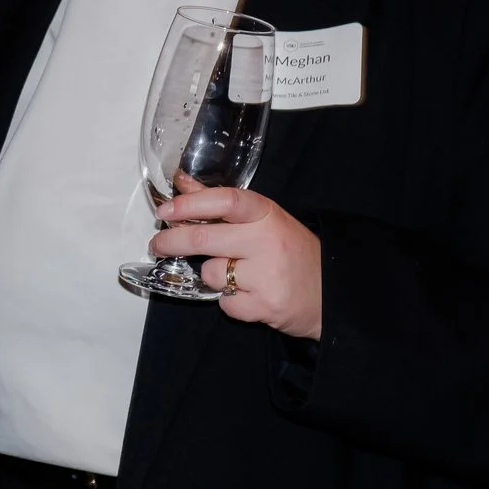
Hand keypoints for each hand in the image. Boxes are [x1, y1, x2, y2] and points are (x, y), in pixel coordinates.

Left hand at [149, 188, 323, 338]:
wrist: (330, 293)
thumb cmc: (290, 250)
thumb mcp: (263, 219)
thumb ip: (220, 202)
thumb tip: (182, 182)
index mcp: (267, 214)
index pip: (226, 200)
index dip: (191, 203)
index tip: (166, 209)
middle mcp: (267, 241)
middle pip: (205, 238)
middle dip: (172, 241)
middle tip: (157, 244)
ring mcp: (266, 276)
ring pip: (211, 273)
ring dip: (212, 274)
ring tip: (237, 273)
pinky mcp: (265, 306)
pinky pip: (225, 302)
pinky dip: (229, 300)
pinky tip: (248, 294)